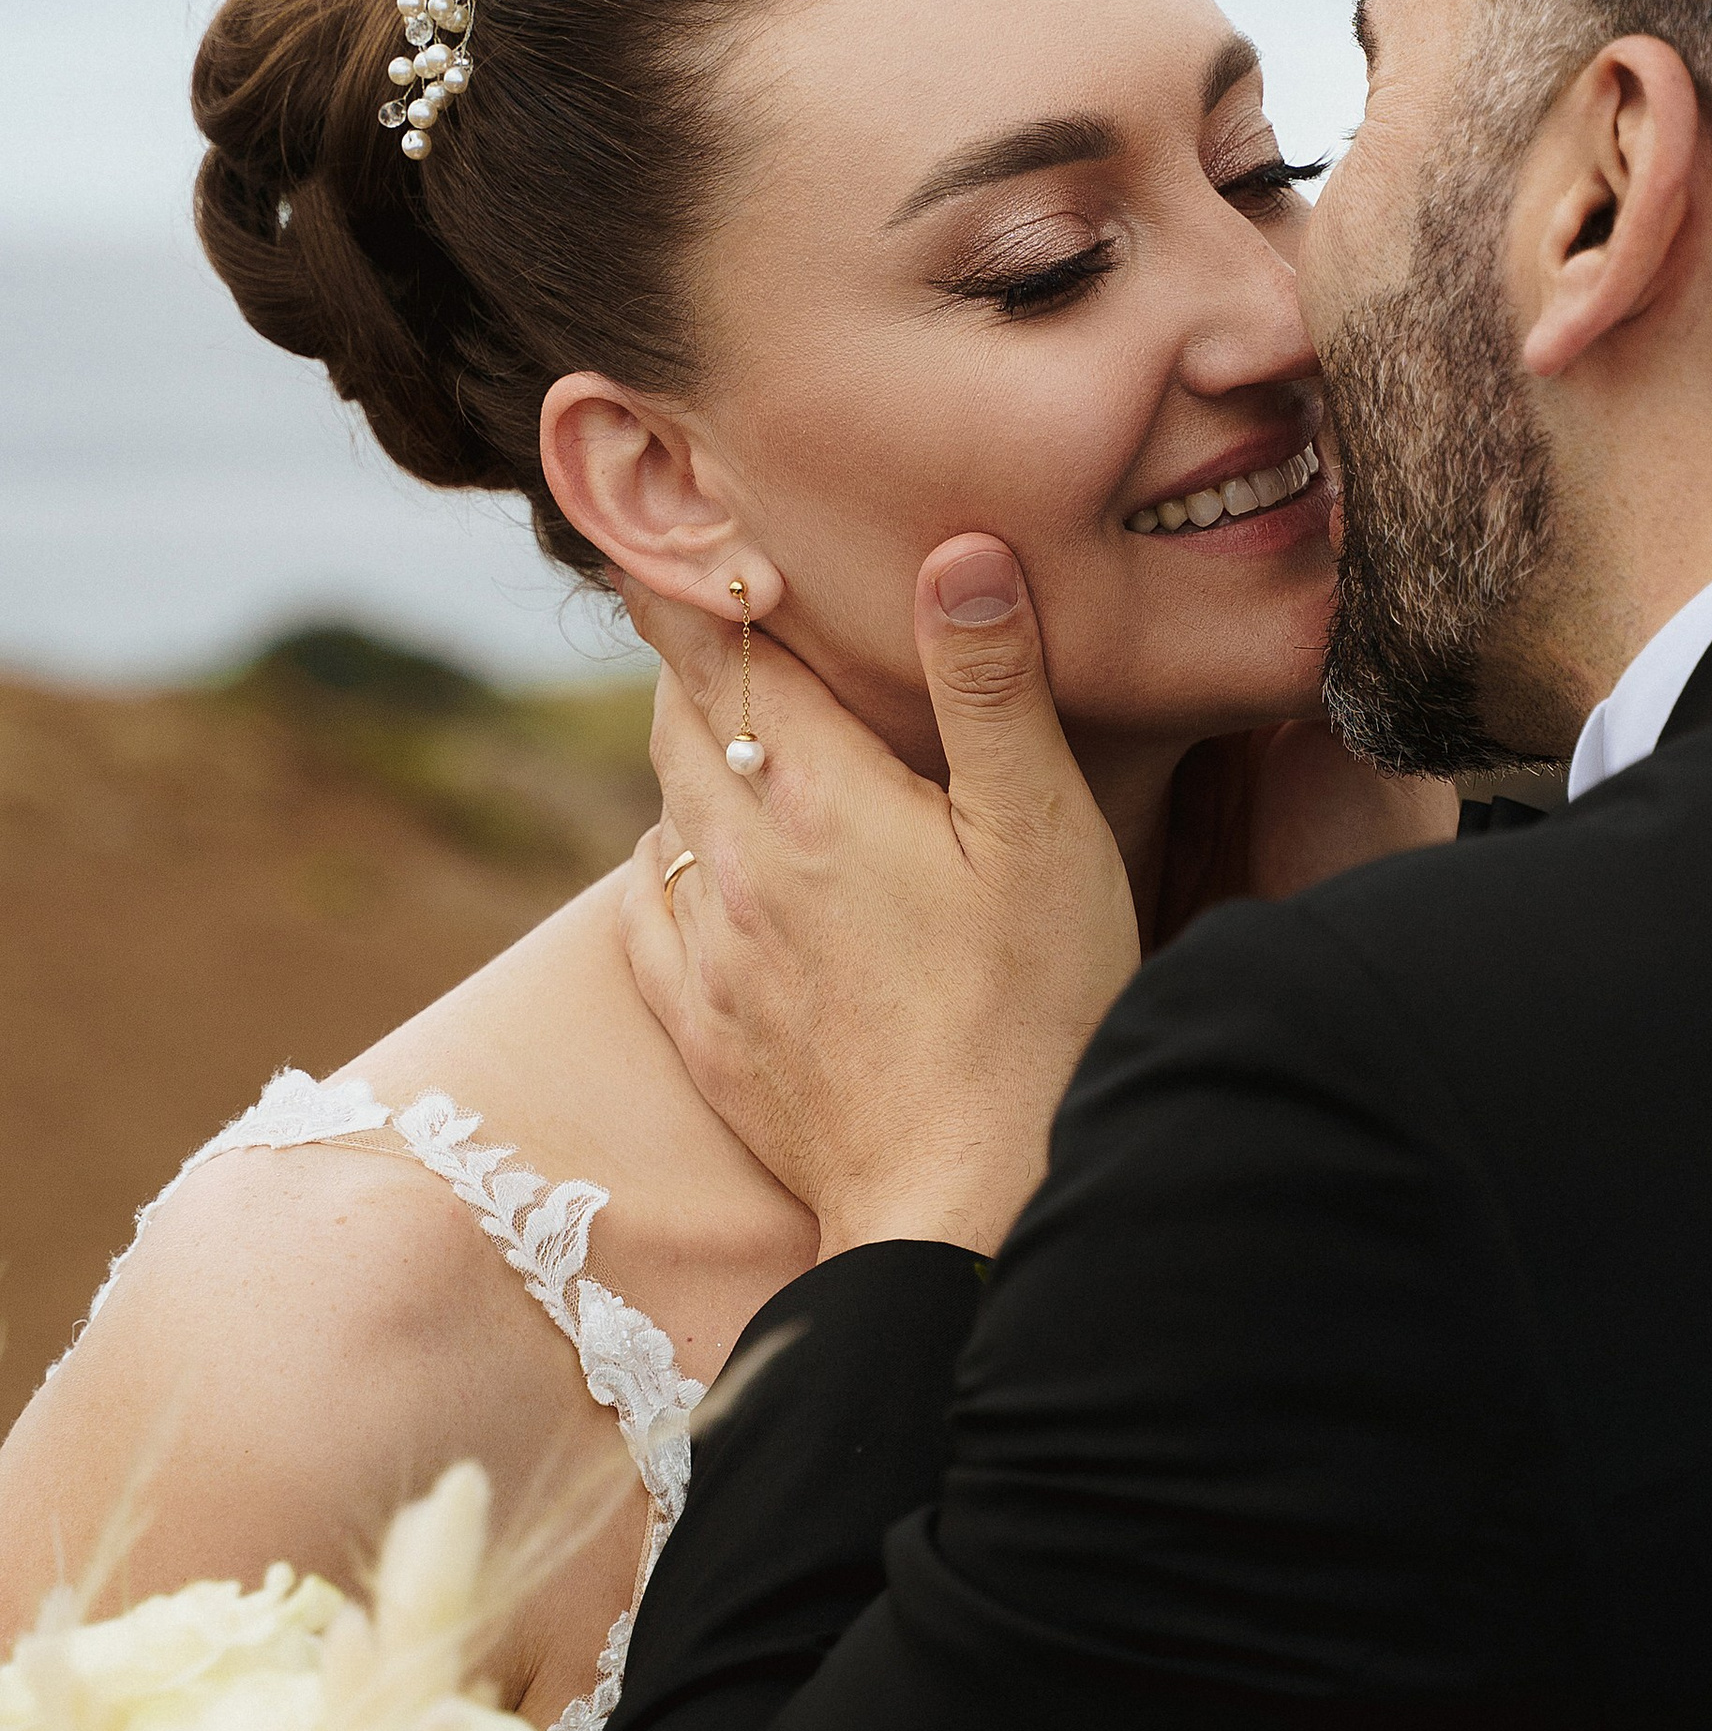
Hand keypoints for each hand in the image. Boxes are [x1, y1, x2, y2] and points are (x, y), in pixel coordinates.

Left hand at [622, 543, 1138, 1257]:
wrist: (965, 1204)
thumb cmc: (1032, 1013)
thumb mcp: (1044, 834)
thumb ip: (993, 687)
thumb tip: (956, 550)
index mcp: (814, 794)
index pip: (723, 647)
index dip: (697, 581)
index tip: (682, 526)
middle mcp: (737, 859)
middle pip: (680, 718)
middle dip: (694, 655)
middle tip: (712, 604)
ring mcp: (711, 950)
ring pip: (664, 808)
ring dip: (688, 755)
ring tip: (723, 721)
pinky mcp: (706, 1029)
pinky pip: (649, 910)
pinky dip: (667, 860)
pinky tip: (699, 860)